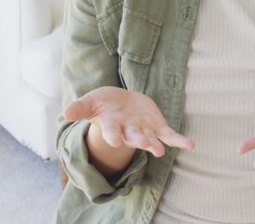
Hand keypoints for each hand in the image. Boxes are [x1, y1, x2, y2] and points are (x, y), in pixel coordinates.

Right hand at [63, 86, 193, 156]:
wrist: (120, 103)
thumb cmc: (104, 103)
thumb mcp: (90, 102)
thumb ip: (80, 108)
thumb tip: (64, 113)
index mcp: (113, 126)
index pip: (111, 132)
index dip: (112, 136)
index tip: (113, 140)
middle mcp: (129, 132)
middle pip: (133, 137)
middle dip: (138, 141)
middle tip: (143, 145)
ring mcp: (144, 131)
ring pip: (151, 140)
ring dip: (155, 145)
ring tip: (159, 151)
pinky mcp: (157, 128)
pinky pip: (170, 136)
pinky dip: (180, 141)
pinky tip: (190, 145)